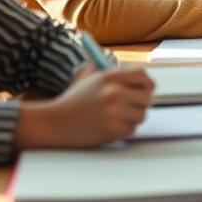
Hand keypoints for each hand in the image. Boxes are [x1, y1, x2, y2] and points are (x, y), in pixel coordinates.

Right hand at [15, 66, 153, 148]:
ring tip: (116, 117)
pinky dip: (124, 130)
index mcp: (109, 77)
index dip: (146, 83)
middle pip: (147, 97)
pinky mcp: (113, 130)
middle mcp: (114, 92)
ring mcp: (114, 112)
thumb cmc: (72, 100)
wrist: (55, 122)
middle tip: (132, 106)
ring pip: (141, 115)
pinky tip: (109, 126)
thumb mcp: (86, 77)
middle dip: (141, 103)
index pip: (142, 76)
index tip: (145, 89)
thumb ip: (108, 71)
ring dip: (132, 118)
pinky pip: (132, 129)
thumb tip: (138, 74)